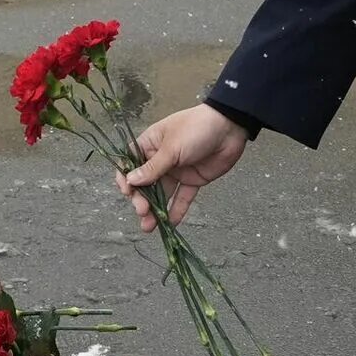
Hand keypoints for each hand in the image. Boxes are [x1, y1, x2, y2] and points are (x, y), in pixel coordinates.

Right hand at [116, 104, 253, 230]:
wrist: (230, 127)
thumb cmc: (196, 128)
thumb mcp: (171, 147)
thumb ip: (153, 168)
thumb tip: (131, 181)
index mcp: (150, 144)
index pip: (130, 163)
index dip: (126, 178)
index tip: (127, 192)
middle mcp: (160, 159)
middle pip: (145, 183)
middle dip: (141, 198)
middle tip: (142, 211)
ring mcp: (176, 171)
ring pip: (162, 193)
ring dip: (155, 210)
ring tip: (149, 227)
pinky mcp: (192, 180)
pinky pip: (182, 197)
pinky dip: (177, 210)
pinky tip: (171, 224)